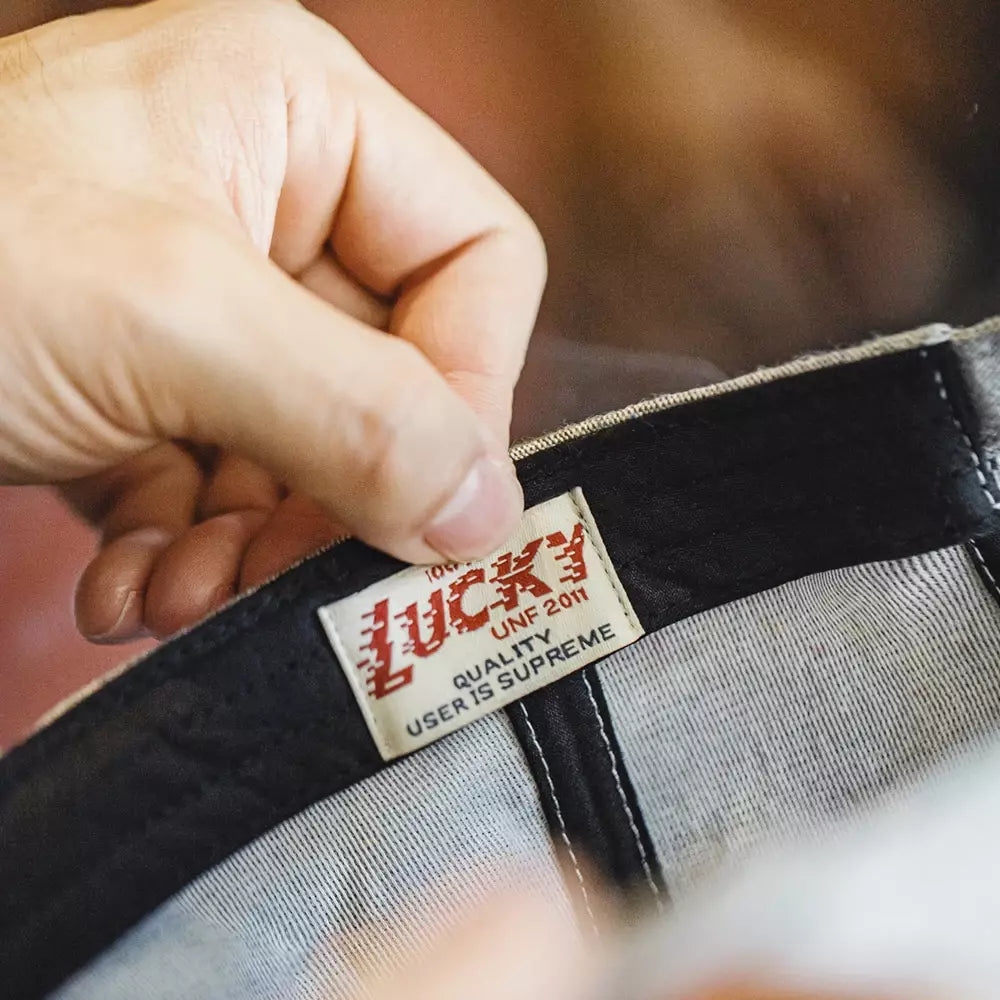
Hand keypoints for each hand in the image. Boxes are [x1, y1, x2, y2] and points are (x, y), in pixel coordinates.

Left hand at [0, 0, 544, 641]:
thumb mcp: (162, 320)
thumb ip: (353, 414)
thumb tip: (490, 513)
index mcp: (302, 116)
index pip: (477, 261)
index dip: (469, 390)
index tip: (424, 505)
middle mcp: (271, 196)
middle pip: (395, 373)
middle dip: (338, 493)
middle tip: (281, 582)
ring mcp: (209, 292)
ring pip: (315, 443)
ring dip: (258, 542)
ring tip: (177, 598)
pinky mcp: (150, 375)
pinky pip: (228, 475)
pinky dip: (192, 548)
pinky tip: (132, 590)